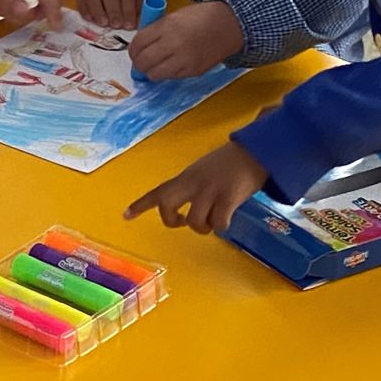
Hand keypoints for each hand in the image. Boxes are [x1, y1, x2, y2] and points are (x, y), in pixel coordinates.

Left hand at [125, 143, 268, 234]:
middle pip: (167, 206)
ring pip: (195, 222)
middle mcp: (193, 183)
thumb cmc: (228, 164)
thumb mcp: (201, 171)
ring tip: (214, 220)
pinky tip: (228, 218)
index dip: (140, 205)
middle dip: (172, 220)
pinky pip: (219, 224)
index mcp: (185, 177)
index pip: (158, 191)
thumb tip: (187, 211)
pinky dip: (222, 226)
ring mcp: (210, 191)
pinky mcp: (228, 198)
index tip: (125, 216)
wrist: (254, 152)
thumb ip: (190, 187)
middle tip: (184, 221)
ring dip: (204, 228)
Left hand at [128, 1, 243, 79]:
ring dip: (150, 71)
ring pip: (154, 74)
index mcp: (167, 27)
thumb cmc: (202, 17)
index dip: (132, 49)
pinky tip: (169, 66)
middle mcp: (174, 44)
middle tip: (139, 61)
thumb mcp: (174, 16)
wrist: (229, 25)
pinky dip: (166, 73)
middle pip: (143, 61)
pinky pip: (170, 77)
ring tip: (153, 65)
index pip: (138, 43)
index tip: (134, 50)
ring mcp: (184, 60)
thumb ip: (156, 29)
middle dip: (138, 62)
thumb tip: (139, 45)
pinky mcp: (193, 71)